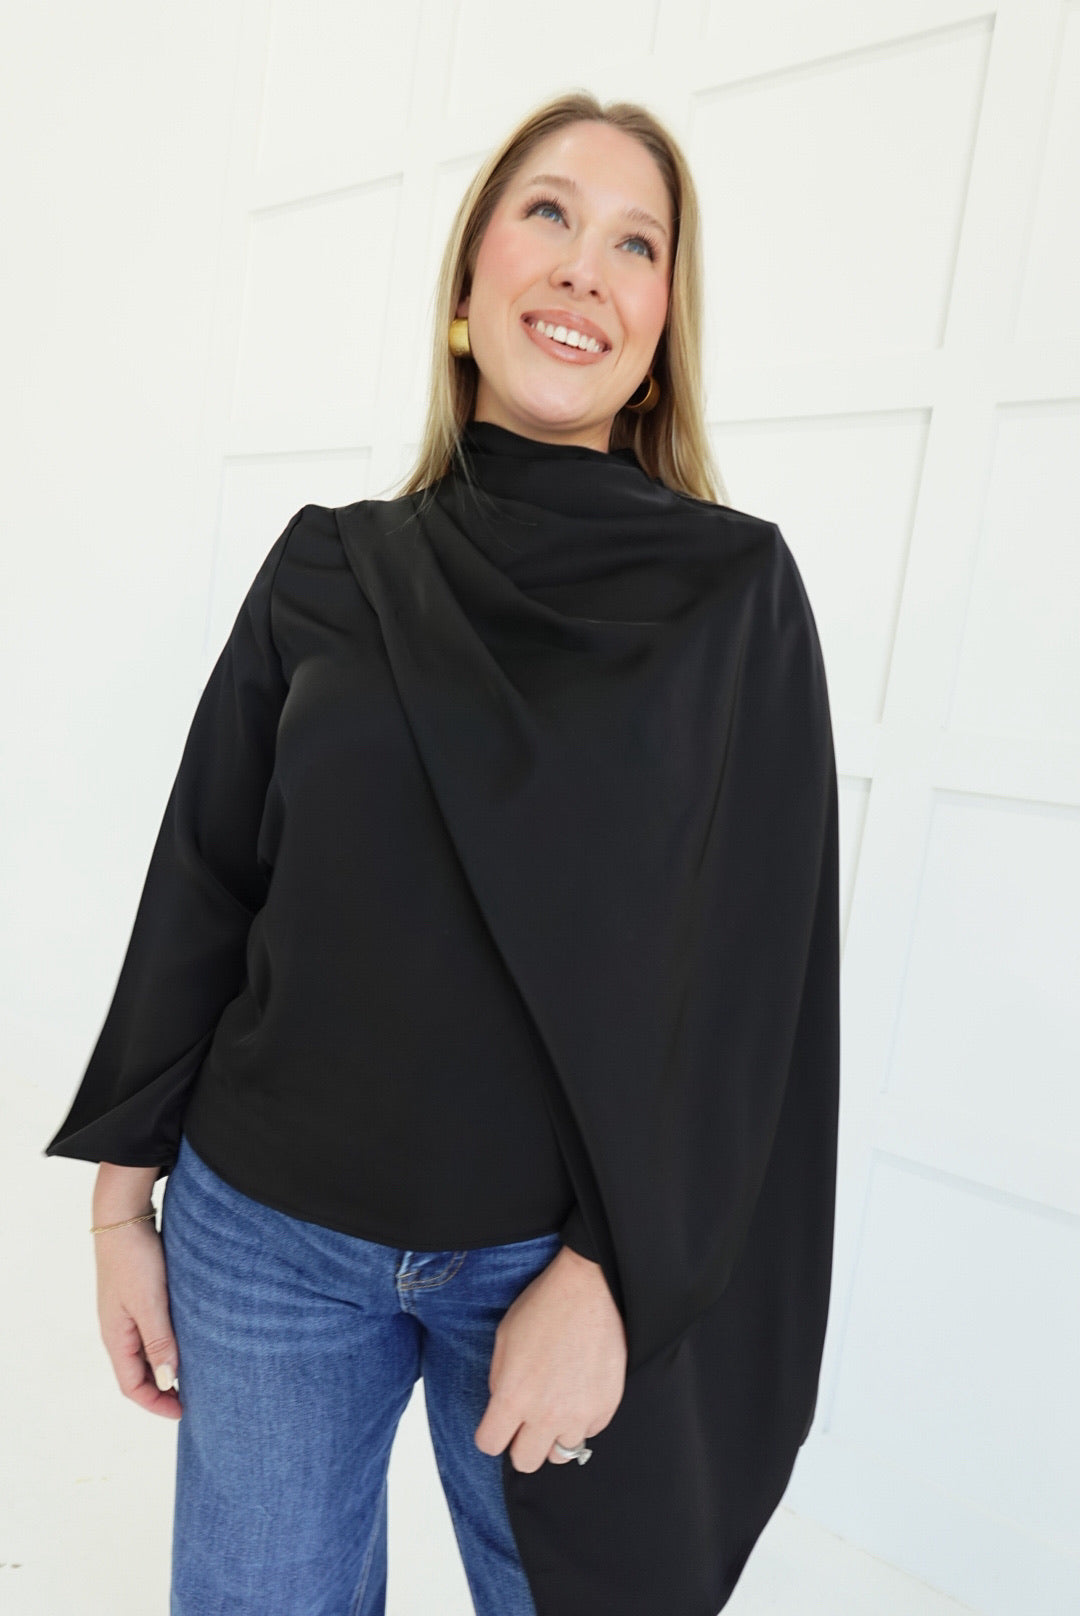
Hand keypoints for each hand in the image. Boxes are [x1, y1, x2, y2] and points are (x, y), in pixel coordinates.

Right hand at [94, 1218, 183, 1420]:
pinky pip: (152, 1331)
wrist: (123, 1216)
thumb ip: (159, 1342)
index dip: (156, 1404)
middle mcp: (118, 1330)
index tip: (184, 1412)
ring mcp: (126, 1313)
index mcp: (116, 1337)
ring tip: (197, 1373)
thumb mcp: (149, 1303)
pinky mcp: (138, 1296)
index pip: (131, 1386)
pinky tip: (190, 1339)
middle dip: (163, 1390)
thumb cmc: (135, 1258)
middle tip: (195, 1398)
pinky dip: (168, 1344)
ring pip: (146, 1352)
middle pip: (138, 1373)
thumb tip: (168, 1382)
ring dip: (167, 1366)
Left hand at [473, 1245, 625, 1471]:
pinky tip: (579, 1392)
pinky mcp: (605, 1408)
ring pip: (561, 1454)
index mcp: (513, 1396)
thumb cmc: (545, 1307)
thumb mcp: (504, 1338)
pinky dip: (582, 1420)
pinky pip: (589, 1432)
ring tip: (557, 1405)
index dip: (491, 1434)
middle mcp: (546, 1414)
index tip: (498, 1424)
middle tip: (527, 1421)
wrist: (591, 1289)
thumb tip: (502, 1408)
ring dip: (554, 1435)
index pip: (490, 1445)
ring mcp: (579, 1415)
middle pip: (526, 1462)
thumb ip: (499, 1380)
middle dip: (521, 1443)